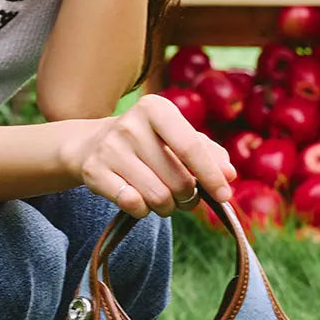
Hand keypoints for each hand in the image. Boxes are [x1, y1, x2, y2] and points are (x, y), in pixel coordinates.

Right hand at [65, 95, 236, 217]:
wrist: (91, 144)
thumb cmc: (146, 142)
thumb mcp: (176, 137)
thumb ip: (208, 152)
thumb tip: (229, 174)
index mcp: (155, 108)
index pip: (191, 147)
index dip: (211, 175)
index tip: (224, 195)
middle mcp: (130, 125)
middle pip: (177, 180)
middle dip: (187, 196)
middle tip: (184, 196)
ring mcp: (109, 148)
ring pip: (157, 197)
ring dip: (167, 207)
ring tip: (163, 199)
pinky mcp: (93, 171)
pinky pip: (133, 204)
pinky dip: (142, 210)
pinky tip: (139, 200)